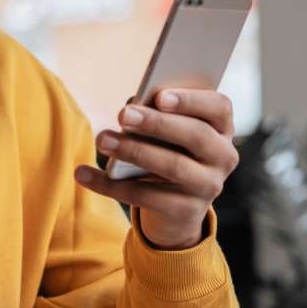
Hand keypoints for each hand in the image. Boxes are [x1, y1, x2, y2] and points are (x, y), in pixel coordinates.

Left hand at [74, 89, 239, 249]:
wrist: (177, 210)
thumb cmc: (169, 152)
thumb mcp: (168, 133)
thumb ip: (157, 114)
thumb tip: (132, 105)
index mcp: (222, 128)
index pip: (219, 107)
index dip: (192, 100)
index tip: (159, 95)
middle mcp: (223, 157)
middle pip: (196, 136)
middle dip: (157, 123)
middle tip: (122, 114)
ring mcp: (209, 187)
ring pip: (173, 166)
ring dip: (134, 151)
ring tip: (102, 139)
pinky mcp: (186, 212)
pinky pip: (146, 197)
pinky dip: (111, 185)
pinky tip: (83, 173)